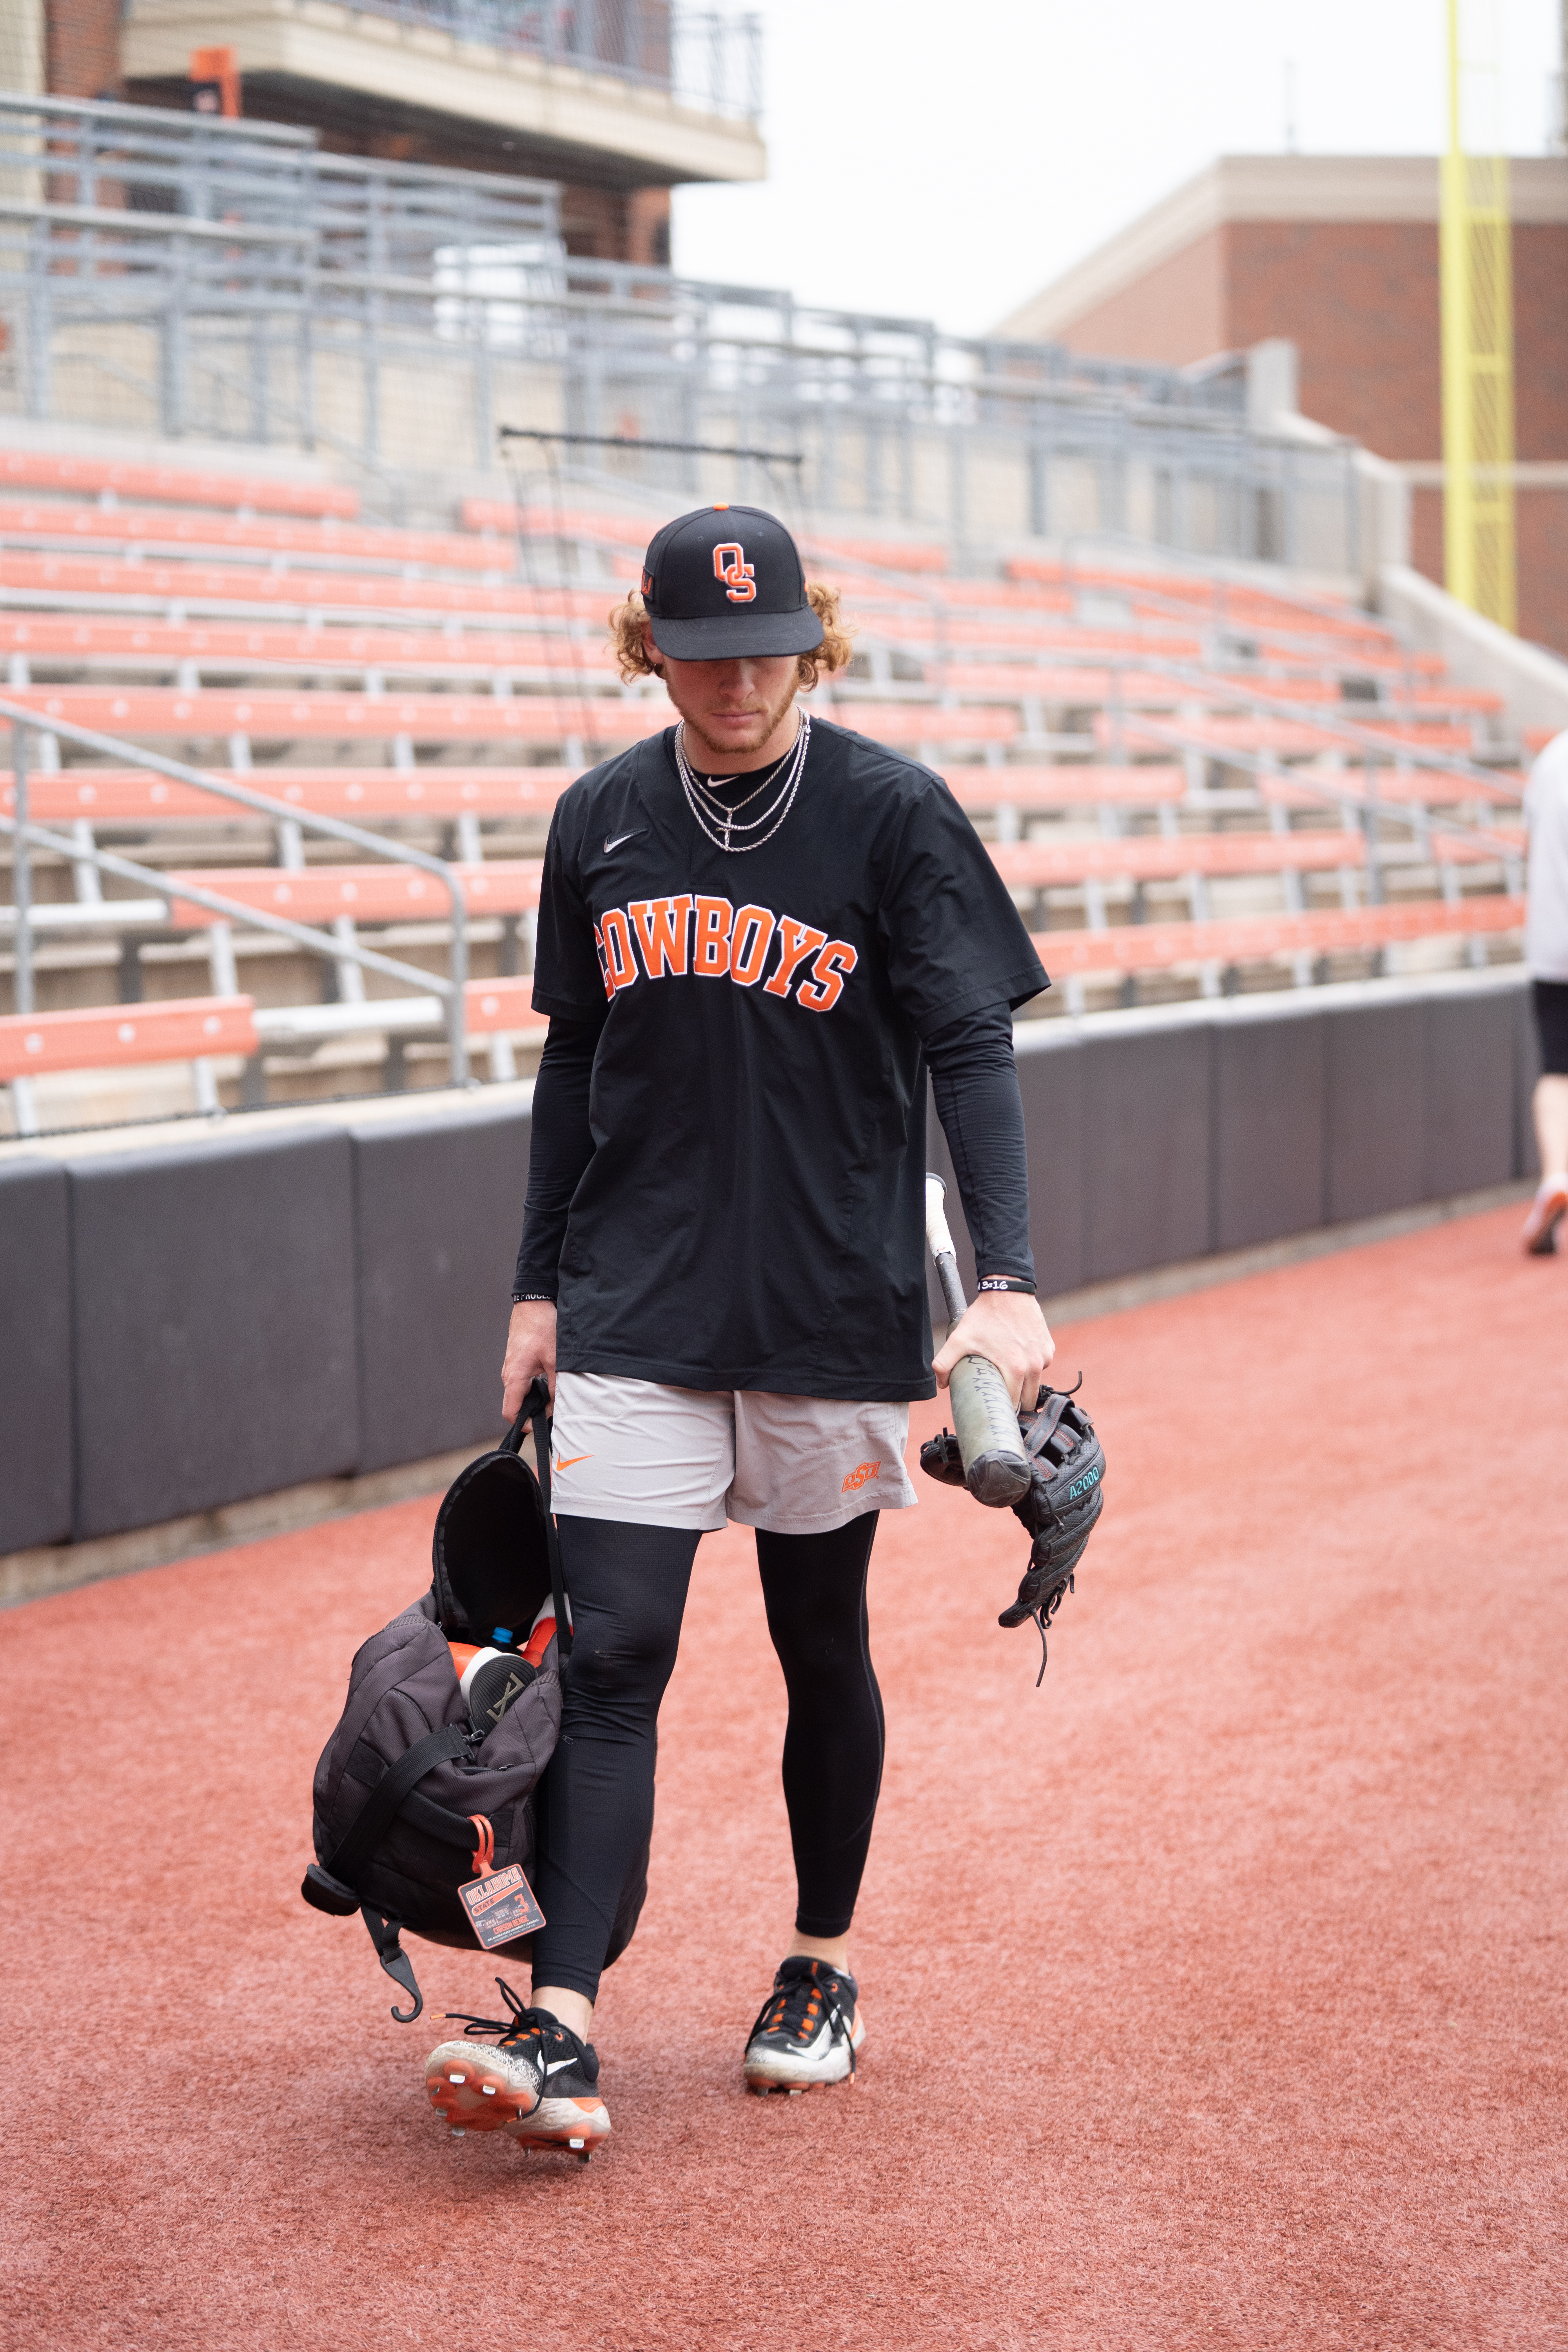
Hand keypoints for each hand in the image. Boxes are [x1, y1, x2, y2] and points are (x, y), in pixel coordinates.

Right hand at [502, 1299, 556, 1420]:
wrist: (534, 1303)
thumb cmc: (542, 1328)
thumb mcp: (556, 1360)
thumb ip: (556, 1387)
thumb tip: (558, 1407)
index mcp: (514, 1377)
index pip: (510, 1413)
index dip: (524, 1424)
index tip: (541, 1425)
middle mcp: (509, 1374)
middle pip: (517, 1404)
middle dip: (535, 1411)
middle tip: (556, 1410)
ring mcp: (512, 1367)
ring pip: (522, 1392)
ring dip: (537, 1397)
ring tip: (556, 1395)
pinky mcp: (518, 1361)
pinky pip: (524, 1381)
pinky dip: (536, 1386)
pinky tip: (552, 1380)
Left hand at [933, 1289, 1054, 1410]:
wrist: (1007, 1291)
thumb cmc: (985, 1315)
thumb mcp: (959, 1339)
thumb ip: (944, 1363)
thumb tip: (942, 1384)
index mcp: (1015, 1369)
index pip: (1012, 1403)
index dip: (1002, 1408)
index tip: (995, 1406)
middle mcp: (1034, 1366)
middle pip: (1029, 1399)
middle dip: (1017, 1401)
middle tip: (1002, 1395)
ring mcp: (1044, 1357)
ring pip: (1036, 1383)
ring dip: (1025, 1384)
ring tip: (1009, 1375)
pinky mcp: (1049, 1348)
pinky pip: (1042, 1366)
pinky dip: (1033, 1366)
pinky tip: (1019, 1356)